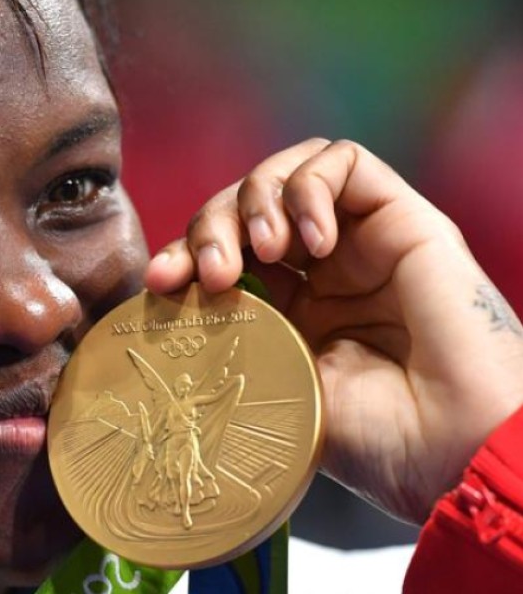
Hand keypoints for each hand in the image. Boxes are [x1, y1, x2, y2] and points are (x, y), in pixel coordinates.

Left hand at [145, 138, 522, 523]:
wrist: (453, 448)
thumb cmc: (372, 438)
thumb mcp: (274, 384)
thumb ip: (228, 335)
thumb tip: (165, 303)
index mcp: (287, 311)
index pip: (218, 253)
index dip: (180, 257)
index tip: (158, 284)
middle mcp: (320, 272)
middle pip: (242, 208)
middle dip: (210, 228)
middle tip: (213, 274)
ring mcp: (359, 242)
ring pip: (286, 175)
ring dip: (255, 201)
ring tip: (263, 253)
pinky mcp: (402, 218)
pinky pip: (345, 162)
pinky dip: (310, 188)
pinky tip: (313, 242)